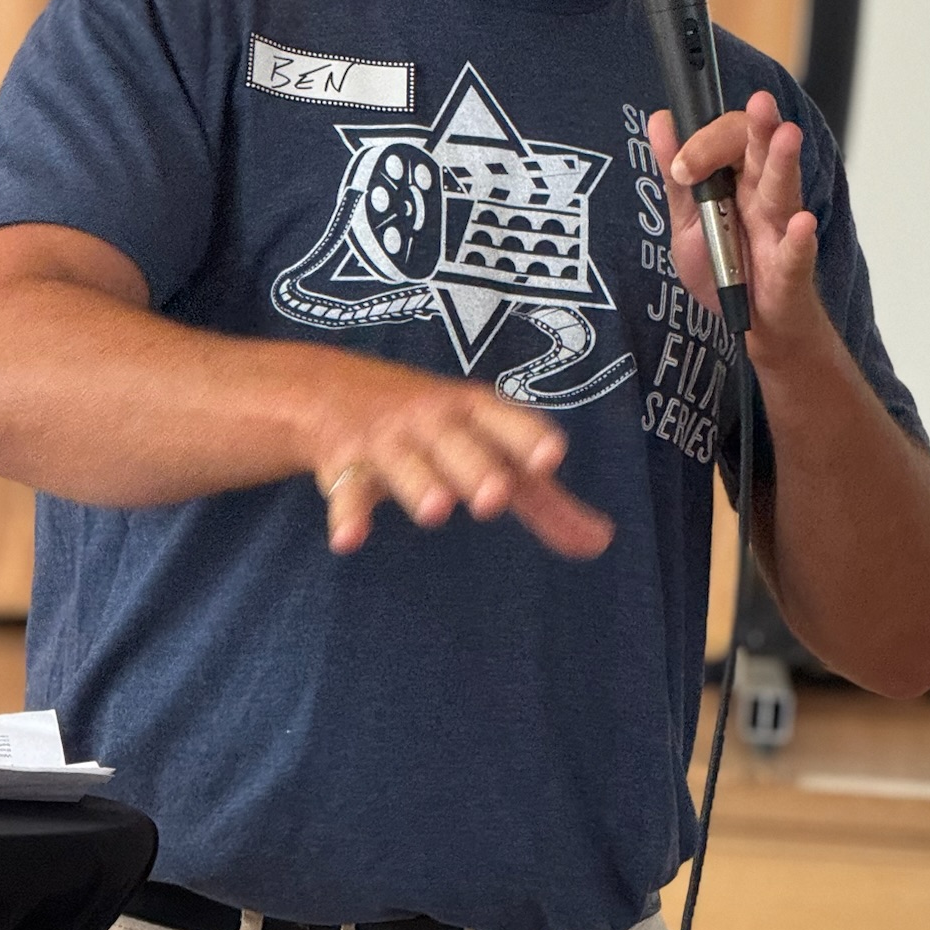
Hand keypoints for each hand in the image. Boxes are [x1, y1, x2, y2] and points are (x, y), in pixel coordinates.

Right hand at [309, 358, 613, 558]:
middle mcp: (432, 420)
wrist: (328, 386)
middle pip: (457, 444)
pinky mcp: (344, 463)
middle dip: (476, 467)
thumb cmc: (433, 425)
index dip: (528, 436)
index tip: (551, 458)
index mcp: (474, 412)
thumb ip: (543, 499)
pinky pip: (346, 490)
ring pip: (405, 463)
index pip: (506, 420)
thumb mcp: (488, 448)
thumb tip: (601, 543)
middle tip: (496, 496)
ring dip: (420, 484)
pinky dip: (347, 513)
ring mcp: (386, 440)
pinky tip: (350, 540)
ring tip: (438, 509)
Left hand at [648, 90, 822, 357]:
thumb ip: (676, 175)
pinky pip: (795, 252)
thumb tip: (661, 120)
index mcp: (738, 179)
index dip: (703, 144)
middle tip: (760, 103)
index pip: (728, 141)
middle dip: (759, 127)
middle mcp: (762, 196)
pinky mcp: (790, 269)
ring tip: (787, 135)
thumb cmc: (725, 266)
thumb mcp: (686, 220)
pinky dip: (799, 239)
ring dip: (784, 163)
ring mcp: (780, 229)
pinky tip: (802, 224)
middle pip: (762, 154)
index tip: (681, 167)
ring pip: (783, 191)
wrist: (749, 323)